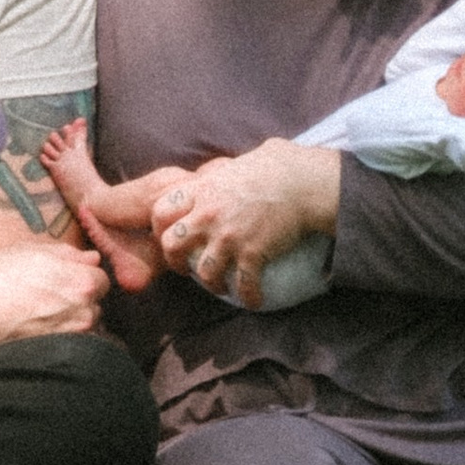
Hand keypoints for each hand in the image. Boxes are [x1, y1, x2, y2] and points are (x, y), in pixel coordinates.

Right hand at [0, 234, 109, 350]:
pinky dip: (59, 337)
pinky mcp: (57, 354)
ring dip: (69, 320)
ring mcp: (71, 337)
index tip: (63, 279)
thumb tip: (91, 258)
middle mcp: (84, 311)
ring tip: (39, 314)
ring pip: (83, 325)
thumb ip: (67, 254)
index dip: (81, 277)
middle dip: (78, 300)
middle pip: (94, 304)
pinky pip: (69, 343)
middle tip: (48, 297)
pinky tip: (35, 329)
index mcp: (82, 281)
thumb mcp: (30, 251)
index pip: (101, 279)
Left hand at [148, 141, 342, 307]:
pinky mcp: (252, 253)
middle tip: (186, 267)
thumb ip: (218, 173)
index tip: (170, 235)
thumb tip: (215, 171)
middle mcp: (208, 215)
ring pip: (203, 272)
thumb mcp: (236, 164)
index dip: (160, 227)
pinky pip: (243, 284)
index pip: (160, 211)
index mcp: (202, 190)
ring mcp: (229, 236)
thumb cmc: (276, 166)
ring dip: (211, 284)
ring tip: (220, 286)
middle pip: (171, 245)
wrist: (303, 182)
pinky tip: (254, 300)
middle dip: (175, 261)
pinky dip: (248, 296)